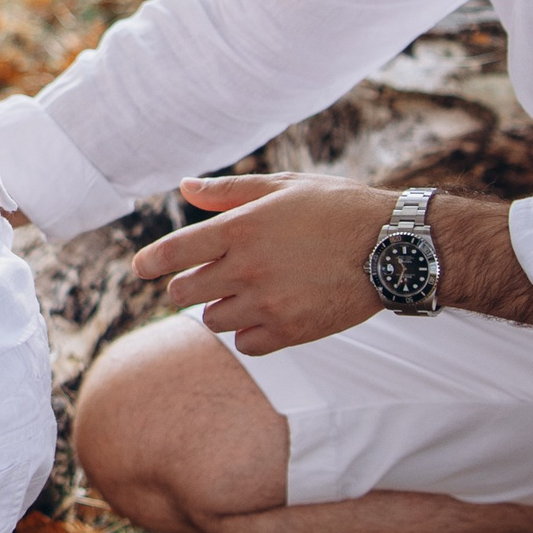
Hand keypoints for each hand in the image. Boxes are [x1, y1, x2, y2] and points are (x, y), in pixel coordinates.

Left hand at [134, 172, 393, 355]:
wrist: (392, 247)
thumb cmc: (338, 208)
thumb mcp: (283, 187)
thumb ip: (228, 192)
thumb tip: (184, 187)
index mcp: (240, 229)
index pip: (174, 251)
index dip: (150, 261)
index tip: (140, 268)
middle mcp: (247, 268)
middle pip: (185, 291)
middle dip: (186, 285)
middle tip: (202, 279)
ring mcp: (268, 304)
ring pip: (214, 320)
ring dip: (219, 308)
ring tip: (241, 294)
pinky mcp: (291, 332)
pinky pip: (247, 344)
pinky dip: (249, 334)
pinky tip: (265, 316)